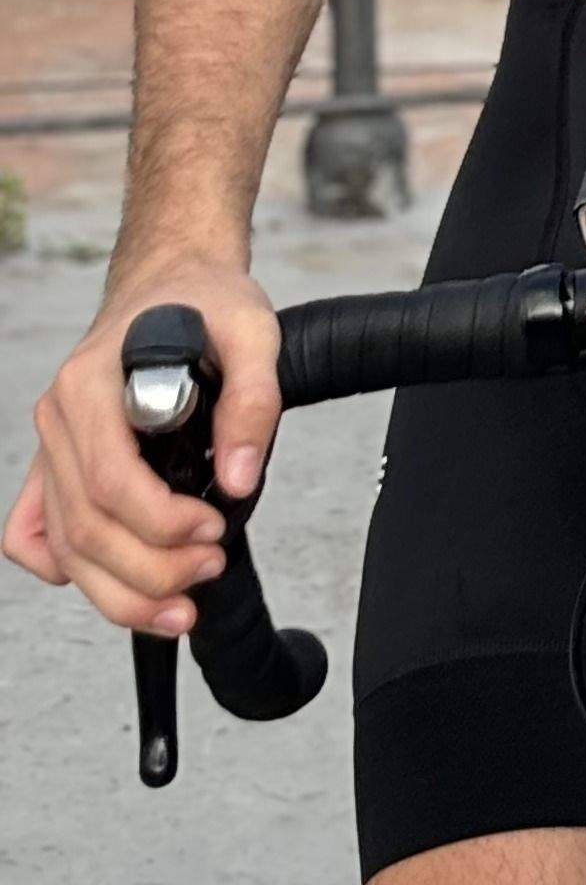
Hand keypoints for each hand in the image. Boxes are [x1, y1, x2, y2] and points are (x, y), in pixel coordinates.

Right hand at [5, 252, 282, 633]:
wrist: (173, 280)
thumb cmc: (205, 301)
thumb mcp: (252, 331)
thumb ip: (254, 400)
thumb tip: (241, 479)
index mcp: (92, 383)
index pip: (109, 480)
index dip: (160, 523)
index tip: (214, 529)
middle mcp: (60, 419)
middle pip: (84, 526)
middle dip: (150, 568)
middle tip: (208, 569)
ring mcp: (53, 446)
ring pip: (64, 545)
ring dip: (119, 591)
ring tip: (180, 605)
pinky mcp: (57, 466)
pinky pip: (32, 534)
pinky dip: (64, 570)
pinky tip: (111, 584)